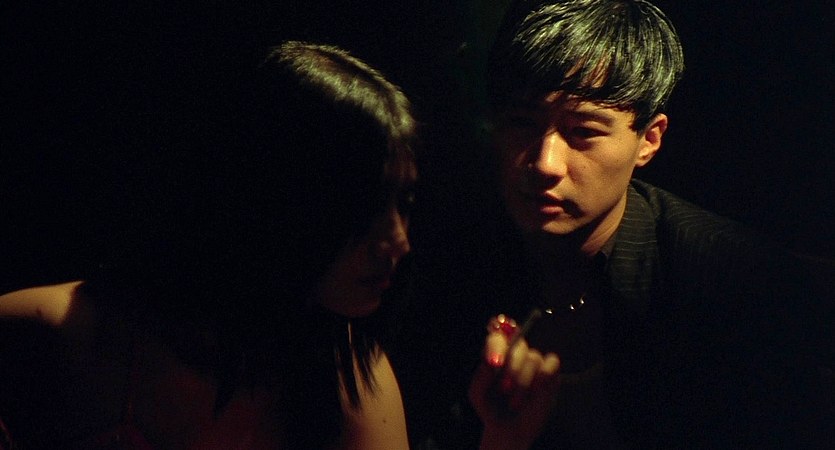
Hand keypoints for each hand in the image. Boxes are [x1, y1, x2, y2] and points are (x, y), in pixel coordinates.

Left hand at [469, 315, 560, 449]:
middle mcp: (515, 354)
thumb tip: (492, 363)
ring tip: (514, 402)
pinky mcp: (550, 373)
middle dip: (511, 368)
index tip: (495, 363)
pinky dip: (542, 378)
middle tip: (504, 389)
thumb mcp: (477, 395)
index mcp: (496, 353)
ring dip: (523, 382)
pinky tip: (534, 393)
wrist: (508, 431)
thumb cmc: (491, 408)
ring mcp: (533, 362)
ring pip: (533, 357)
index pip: (498, 335)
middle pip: (519, 344)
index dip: (497, 345)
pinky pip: (551, 363)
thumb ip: (480, 378)